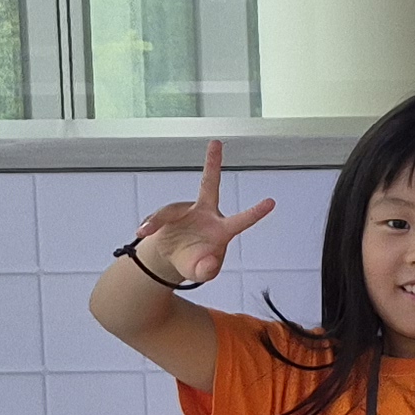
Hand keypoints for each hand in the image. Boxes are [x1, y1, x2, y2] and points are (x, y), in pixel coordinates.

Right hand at [127, 141, 276, 286]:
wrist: (172, 260)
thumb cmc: (195, 264)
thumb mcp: (201, 272)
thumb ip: (208, 271)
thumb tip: (210, 262)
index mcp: (222, 230)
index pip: (241, 221)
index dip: (255, 212)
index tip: (271, 203)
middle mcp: (207, 215)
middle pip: (209, 184)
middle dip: (212, 163)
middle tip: (216, 142)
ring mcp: (188, 211)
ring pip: (172, 209)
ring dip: (157, 220)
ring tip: (144, 232)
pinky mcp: (171, 213)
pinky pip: (159, 215)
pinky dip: (149, 224)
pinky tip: (142, 232)